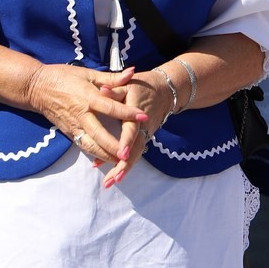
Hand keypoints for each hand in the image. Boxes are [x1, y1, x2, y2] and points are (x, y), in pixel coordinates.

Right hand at [24, 64, 148, 175]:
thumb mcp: (88, 73)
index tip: (144, 116)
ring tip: (119, 162)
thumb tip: (132, 72)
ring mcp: (73, 125)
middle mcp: (81, 114)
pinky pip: (82, 145)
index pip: (111, 107)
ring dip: (104, 155)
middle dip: (113, 145)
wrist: (36, 87)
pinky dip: (93, 153)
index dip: (127, 112)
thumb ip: (111, 78)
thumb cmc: (63, 76)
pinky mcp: (68, 132)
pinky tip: (104, 159)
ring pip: (89, 145)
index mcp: (87, 97)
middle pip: (99, 134)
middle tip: (129, 154)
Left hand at [98, 69, 177, 188]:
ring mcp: (145, 134)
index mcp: (137, 114)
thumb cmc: (144, 86)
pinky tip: (113, 173)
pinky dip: (125, 163)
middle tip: (113, 180)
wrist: (166, 91)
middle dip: (124, 166)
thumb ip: (115, 90)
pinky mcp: (144, 137)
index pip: (132, 130)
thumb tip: (102, 90)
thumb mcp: (129, 84)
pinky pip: (135, 152)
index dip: (127, 142)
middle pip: (136, 150)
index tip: (122, 155)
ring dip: (124, 169)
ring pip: (136, 154)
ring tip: (110, 183)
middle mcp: (143, 127)